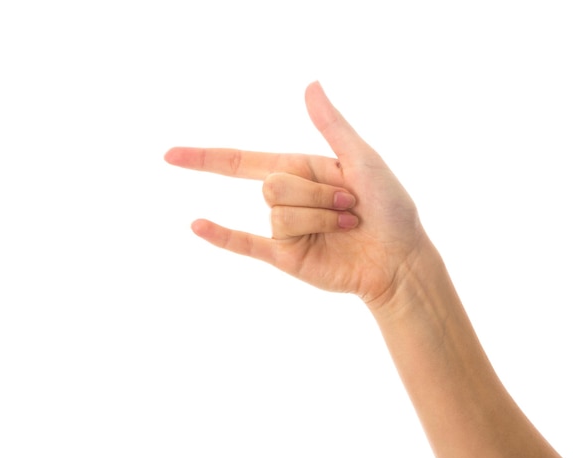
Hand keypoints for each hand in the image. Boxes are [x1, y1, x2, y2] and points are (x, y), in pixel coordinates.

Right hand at [165, 82, 426, 305]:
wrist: (402, 257)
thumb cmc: (390, 206)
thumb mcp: (363, 158)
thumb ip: (331, 126)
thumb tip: (309, 85)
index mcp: (300, 169)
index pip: (242, 161)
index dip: (206, 158)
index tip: (170, 155)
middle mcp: (288, 198)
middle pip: (272, 186)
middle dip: (317, 194)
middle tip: (350, 204)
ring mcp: (285, 230)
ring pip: (278, 215)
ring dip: (320, 218)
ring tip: (347, 224)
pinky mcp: (287, 257)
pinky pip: (248, 244)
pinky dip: (222, 236)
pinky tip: (197, 225)